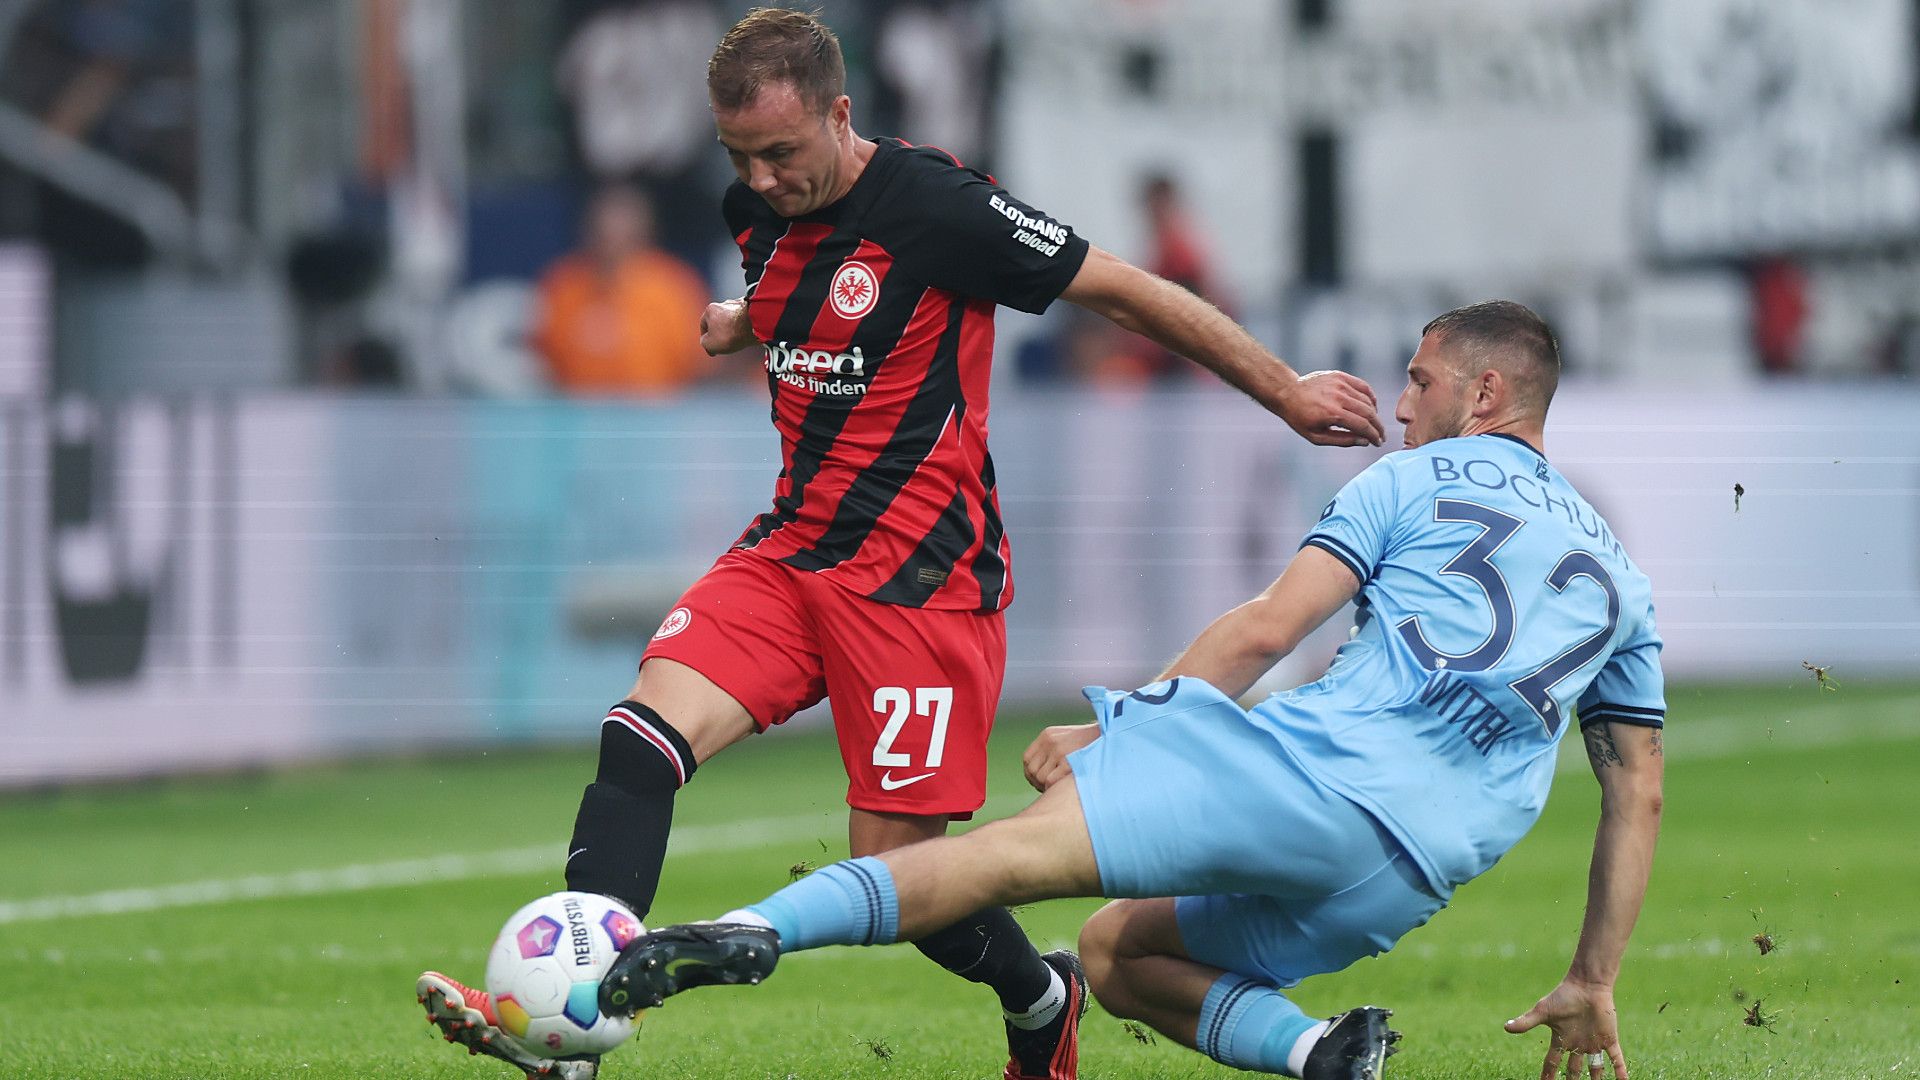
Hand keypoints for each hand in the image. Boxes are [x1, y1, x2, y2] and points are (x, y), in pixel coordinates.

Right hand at [699, 299, 754, 354]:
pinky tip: (747, 336)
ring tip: (738, 342)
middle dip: (721, 334)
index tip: (712, 350)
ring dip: (734, 331)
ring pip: (733, 322)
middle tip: (725, 345)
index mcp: (710, 309)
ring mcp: (739, 305)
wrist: (755, 324)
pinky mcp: (753, 309)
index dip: (706, 340)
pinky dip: (745, 329)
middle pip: (719, 323)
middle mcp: (725, 304)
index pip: (704, 326)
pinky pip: (745, 321)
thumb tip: (707, 342)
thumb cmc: (730, 333)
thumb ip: (705, 343)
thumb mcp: (709, 344)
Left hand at [1022, 724, 1098, 791]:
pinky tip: (1062, 788)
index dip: (1031, 773)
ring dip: (1046, 786)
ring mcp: (1059, 750)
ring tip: (1057, 789)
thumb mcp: (1068, 739)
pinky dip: (1053, 788)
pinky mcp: (1068, 761)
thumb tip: (1038, 775)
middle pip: (1032, 769)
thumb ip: (1052, 751)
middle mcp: (1050, 741)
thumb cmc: (1092, 744)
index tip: (1039, 782)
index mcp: (1048, 735)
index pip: (1027, 758)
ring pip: (1040, 777)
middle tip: (1048, 789)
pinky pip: (1051, 781)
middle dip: (1038, 782)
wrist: (1111, 738)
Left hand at [1275, 370, 1382, 446]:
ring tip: (1373, 424)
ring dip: (1374, 414)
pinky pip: (1363, 386)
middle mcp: (1339, 396)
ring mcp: (1340, 384)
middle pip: (1369, 413)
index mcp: (1332, 413)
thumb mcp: (1317, 436)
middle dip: (1378, 427)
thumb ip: (1342, 440)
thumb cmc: (1300, 418)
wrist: (1287, 393)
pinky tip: (1371, 406)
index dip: (1373, 436)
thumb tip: (1365, 442)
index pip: (1362, 425)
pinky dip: (1370, 397)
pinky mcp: (1341, 376)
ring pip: (1367, 400)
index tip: (1378, 443)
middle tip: (1381, 436)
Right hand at [1505, 979, 1628, 1079]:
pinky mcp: (1609, 1040)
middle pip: (1573, 1070)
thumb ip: (1526, 1021)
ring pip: (1595, 1069)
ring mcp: (1593, 1043)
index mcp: (1561, 1040)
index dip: (1548, 1075)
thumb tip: (1505, 1027)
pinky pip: (1616, 1059)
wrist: (1587, 986)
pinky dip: (1621, 1072)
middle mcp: (1577, 1045)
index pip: (1552, 1063)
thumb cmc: (1563, 996)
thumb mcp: (1543, 1011)